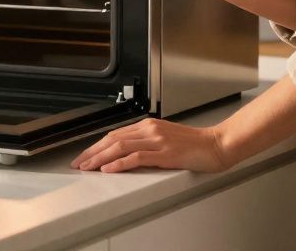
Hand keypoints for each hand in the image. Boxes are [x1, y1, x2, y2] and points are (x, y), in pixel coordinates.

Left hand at [70, 118, 230, 172]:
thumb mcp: (166, 138)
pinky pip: (137, 157)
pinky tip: (109, 169)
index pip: (115, 134)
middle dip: (92, 152)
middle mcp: (150, 130)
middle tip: (79, 162)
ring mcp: (157, 141)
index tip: (85, 155)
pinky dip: (119, 163)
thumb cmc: (195, 144)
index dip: (97, 145)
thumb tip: (127, 153)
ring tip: (88, 167)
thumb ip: (147, 142)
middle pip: (113, 139)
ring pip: (120, 147)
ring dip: (100, 158)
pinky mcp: (165, 154)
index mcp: (148, 125)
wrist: (217, 144)